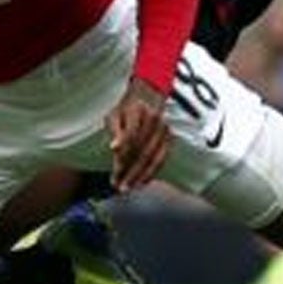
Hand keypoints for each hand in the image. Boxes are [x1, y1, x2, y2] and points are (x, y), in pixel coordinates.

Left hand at [104, 77, 170, 192]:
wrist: (146, 95)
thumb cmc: (124, 108)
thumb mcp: (113, 113)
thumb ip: (114, 130)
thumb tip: (114, 148)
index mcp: (137, 110)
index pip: (131, 135)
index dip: (122, 155)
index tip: (114, 170)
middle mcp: (154, 119)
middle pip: (141, 150)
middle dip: (129, 170)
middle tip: (117, 185)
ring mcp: (163, 128)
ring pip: (152, 157)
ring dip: (139, 175)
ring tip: (127, 187)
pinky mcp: (169, 136)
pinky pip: (161, 158)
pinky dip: (151, 172)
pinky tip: (142, 182)